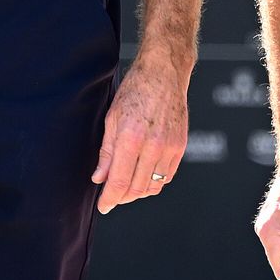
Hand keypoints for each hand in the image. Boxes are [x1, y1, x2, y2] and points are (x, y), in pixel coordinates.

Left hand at [91, 50, 190, 213]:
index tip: (104, 206)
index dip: (110, 199)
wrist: (164, 73)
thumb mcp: (112, 118)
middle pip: (136, 188)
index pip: (119, 181)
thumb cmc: (136, 90)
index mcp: (131, 137)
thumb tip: (99, 178)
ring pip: (153, 186)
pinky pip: (167, 176)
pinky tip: (144, 175)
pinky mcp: (180, 146)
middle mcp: (152, 145)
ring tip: (127, 185)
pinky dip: (155, 182)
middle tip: (113, 195)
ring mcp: (169, 147)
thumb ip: (106, 152)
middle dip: (122, 197)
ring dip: (138, 191)